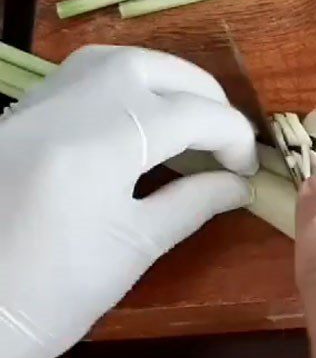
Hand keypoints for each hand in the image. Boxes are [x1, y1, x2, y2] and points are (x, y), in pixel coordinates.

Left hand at [0, 45, 257, 357]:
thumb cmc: (42, 297)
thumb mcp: (129, 252)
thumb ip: (191, 204)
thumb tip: (238, 183)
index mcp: (103, 141)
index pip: (194, 113)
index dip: (234, 138)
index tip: (250, 169)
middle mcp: (71, 103)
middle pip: (160, 71)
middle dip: (205, 98)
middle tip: (223, 142)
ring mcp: (40, 102)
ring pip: (121, 60)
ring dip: (167, 81)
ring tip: (188, 120)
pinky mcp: (22, 113)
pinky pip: (87, 74)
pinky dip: (127, 84)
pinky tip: (138, 118)